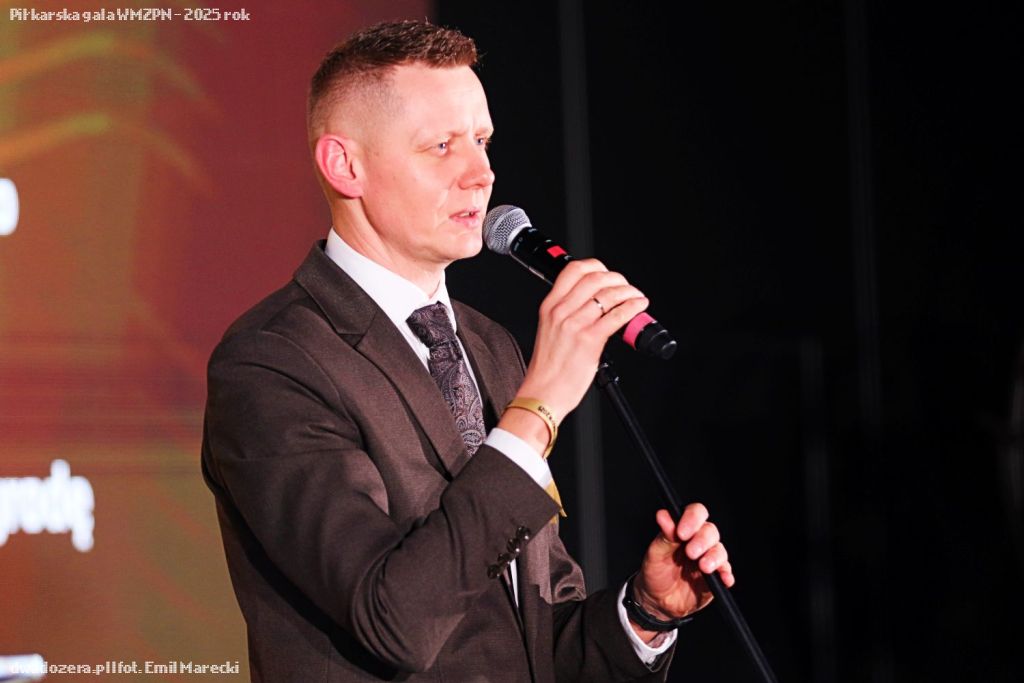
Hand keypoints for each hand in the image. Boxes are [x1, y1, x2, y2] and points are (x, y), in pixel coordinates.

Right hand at [497, 259, 647, 451]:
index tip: (607, 274)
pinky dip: (633, 307)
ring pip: (608, 294)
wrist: (542, 394)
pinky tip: (639, 307)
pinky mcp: (589, 340)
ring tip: (637, 297)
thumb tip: (595, 306)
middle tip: (626, 288)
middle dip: (617, 279)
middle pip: (595, 277)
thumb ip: (567, 315)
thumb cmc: (547, 369)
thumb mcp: (550, 331)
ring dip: (629, 292)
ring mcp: (574, 325)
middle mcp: (560, 312)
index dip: (596, 266)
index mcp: (549, 307)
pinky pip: (617, 315)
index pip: (573, 270)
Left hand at [629, 504, 734, 642]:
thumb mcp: (655, 553)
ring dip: (714, 557)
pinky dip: (726, 574)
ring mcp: (709, 559)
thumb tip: (663, 514)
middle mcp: (699, 541)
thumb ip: (664, 535)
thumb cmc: (655, 572)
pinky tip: (723, 578)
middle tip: (691, 552)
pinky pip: (726, 572)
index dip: (692, 519)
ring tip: (704, 567)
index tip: (682, 532)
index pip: (696, 513)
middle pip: (710, 531)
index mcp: (685, 530)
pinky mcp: (715, 578)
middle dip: (702, 540)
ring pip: (720, 551)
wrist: (657, 600)